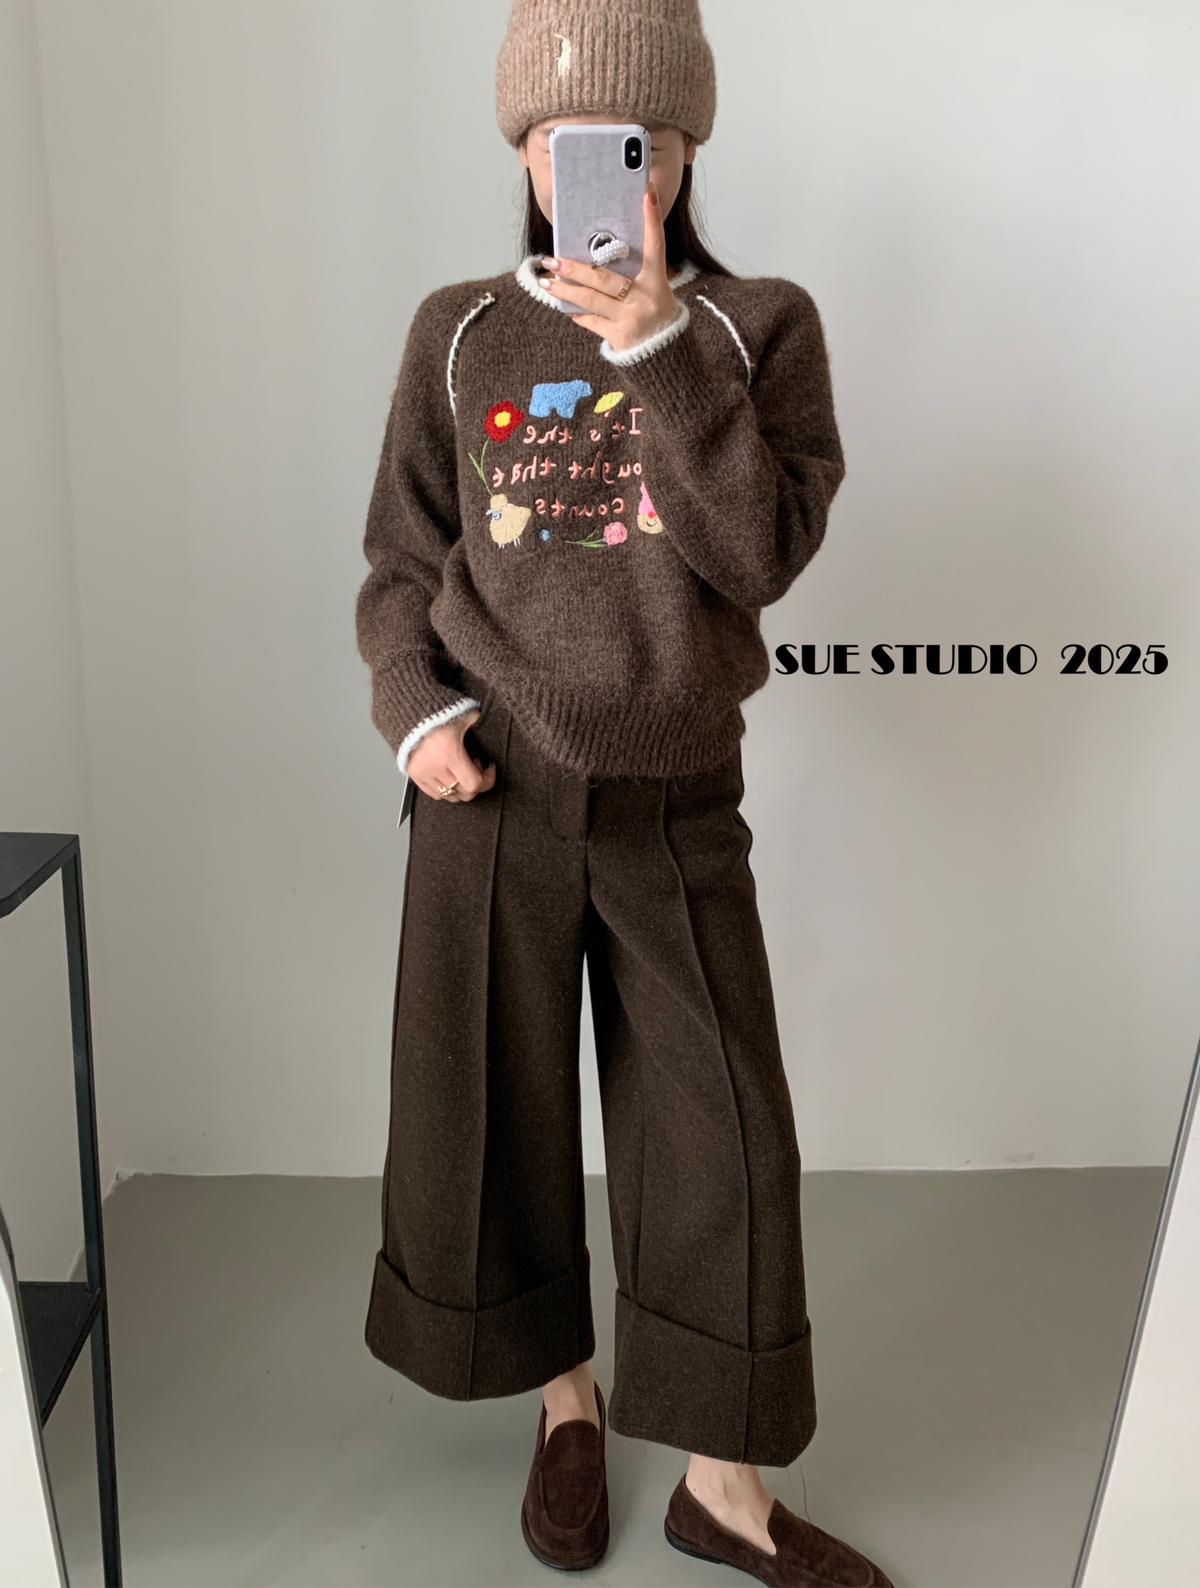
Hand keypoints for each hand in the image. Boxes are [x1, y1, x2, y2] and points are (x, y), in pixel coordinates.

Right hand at [408, 710, 497, 802]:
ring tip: (460, 769)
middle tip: (475, 766)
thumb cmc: (433, 711)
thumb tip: (487, 721)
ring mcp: (423, 773)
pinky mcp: (414, 774)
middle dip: (475, 783)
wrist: (405, 709)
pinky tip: (448, 774)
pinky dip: (444, 789)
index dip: (487, 780)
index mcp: (450, 753)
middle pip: (463, 793)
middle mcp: (435, 767)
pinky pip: (434, 793)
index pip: (473, 784)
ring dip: (460, 787)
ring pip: (449, 796)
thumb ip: (476, 720)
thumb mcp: (462, 713)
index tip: (489, 768)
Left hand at [541, 181, 678, 353]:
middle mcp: (644, 299)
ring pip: (590, 300)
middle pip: (604, 278)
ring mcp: (631, 319)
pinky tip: (566, 309)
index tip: (647, 193)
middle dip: (575, 268)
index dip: (652, 219)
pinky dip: (579, 314)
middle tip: (553, 259)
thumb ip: (634, 273)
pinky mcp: (620, 337)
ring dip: (565, 291)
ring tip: (547, 283)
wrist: (665, 356)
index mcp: (657, 281)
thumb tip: (599, 254)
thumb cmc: (656, 316)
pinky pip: (592, 322)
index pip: (656, 245)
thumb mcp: (654, 291)